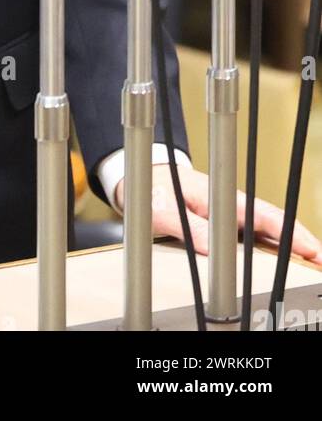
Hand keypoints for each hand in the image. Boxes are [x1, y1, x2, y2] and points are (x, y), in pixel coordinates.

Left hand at [115, 164, 321, 264]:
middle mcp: (232, 207)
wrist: (143, 180)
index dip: (290, 232)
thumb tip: (214, 249)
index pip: (265, 216)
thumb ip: (189, 227)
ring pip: (267, 232)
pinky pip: (254, 238)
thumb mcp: (165, 210)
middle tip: (321, 261)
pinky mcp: (225, 226)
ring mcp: (230, 216)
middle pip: (274, 225)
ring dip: (288, 248)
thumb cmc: (155, 189)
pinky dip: (271, 249)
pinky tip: (282, 264)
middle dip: (301, 241)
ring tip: (311, 266)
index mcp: (223, 198)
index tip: (310, 248)